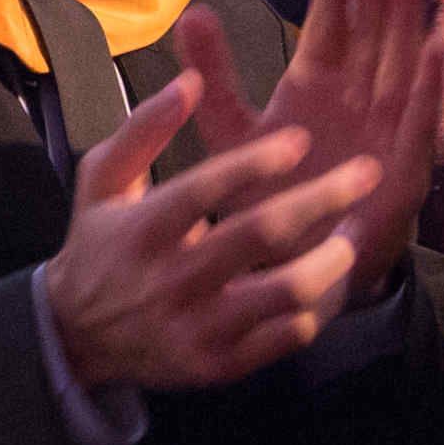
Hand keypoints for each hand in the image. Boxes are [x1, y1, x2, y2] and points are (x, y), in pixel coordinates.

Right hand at [40, 44, 380, 393]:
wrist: (76, 336)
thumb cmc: (99, 244)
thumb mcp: (102, 180)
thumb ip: (143, 129)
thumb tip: (190, 80)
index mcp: (142, 229)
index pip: (204, 187)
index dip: (257, 161)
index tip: (301, 140)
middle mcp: (170, 279)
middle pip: (261, 234)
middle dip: (322, 198)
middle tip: (367, 174)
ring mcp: (197, 326)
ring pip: (286, 292)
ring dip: (331, 260)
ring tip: (352, 236)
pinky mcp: (219, 364)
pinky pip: (287, 336)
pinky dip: (315, 308)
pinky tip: (324, 283)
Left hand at [194, 0, 443, 303]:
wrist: (287, 268)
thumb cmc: (266, 194)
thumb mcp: (229, 128)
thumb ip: (213, 74)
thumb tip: (191, 13)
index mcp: (312, 93)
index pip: (329, 37)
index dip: (336, 2)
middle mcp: (352, 106)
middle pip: (370, 43)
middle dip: (377, 1)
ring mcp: (381, 134)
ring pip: (399, 71)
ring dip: (406, 29)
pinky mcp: (403, 170)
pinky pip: (419, 122)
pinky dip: (430, 87)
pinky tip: (438, 49)